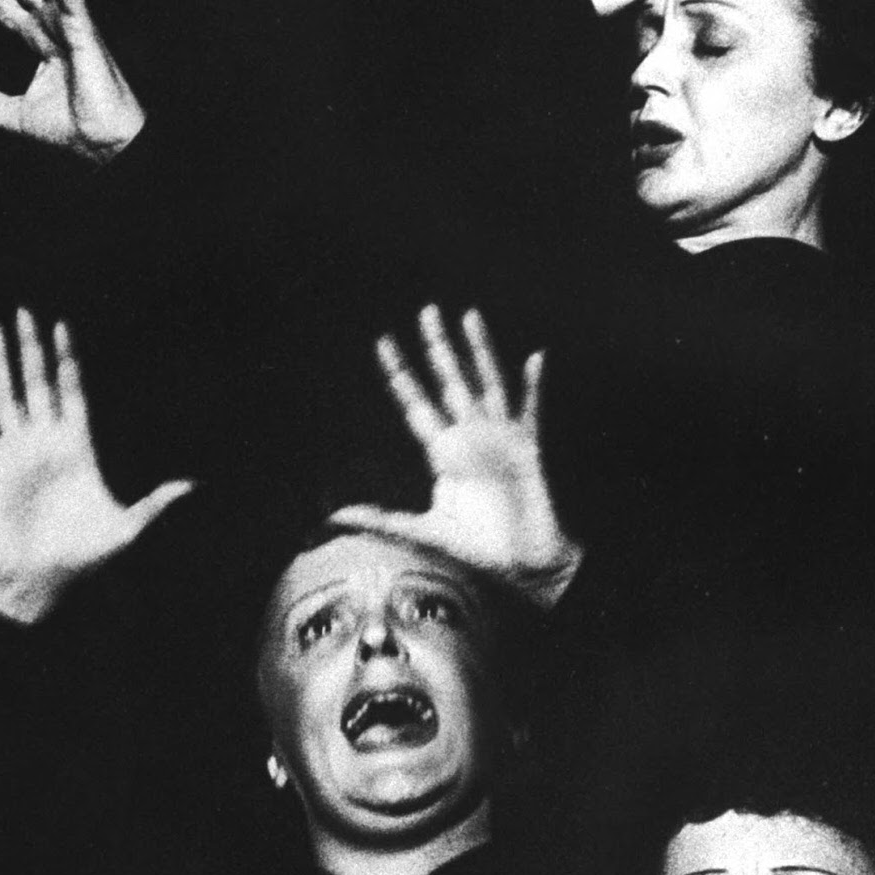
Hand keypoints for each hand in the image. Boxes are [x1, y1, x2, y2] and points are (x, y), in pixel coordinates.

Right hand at [0, 310, 194, 622]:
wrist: (39, 580)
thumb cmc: (83, 559)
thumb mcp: (126, 529)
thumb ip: (154, 504)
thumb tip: (191, 486)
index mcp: (77, 448)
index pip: (72, 391)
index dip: (68, 360)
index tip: (63, 326)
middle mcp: (45, 442)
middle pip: (38, 383)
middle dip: (32, 348)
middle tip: (26, 311)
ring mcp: (17, 451)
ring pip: (6, 395)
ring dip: (0, 362)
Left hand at [330, 304, 581, 608]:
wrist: (521, 563)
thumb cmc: (478, 548)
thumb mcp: (425, 531)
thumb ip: (383, 519)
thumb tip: (337, 517)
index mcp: (444, 453)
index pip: (416, 405)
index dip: (400, 376)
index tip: (383, 344)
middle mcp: (470, 438)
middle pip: (450, 381)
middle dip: (437, 347)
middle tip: (426, 311)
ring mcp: (499, 439)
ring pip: (486, 382)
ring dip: (479, 350)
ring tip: (468, 316)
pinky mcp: (528, 448)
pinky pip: (531, 410)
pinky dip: (534, 385)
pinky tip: (536, 357)